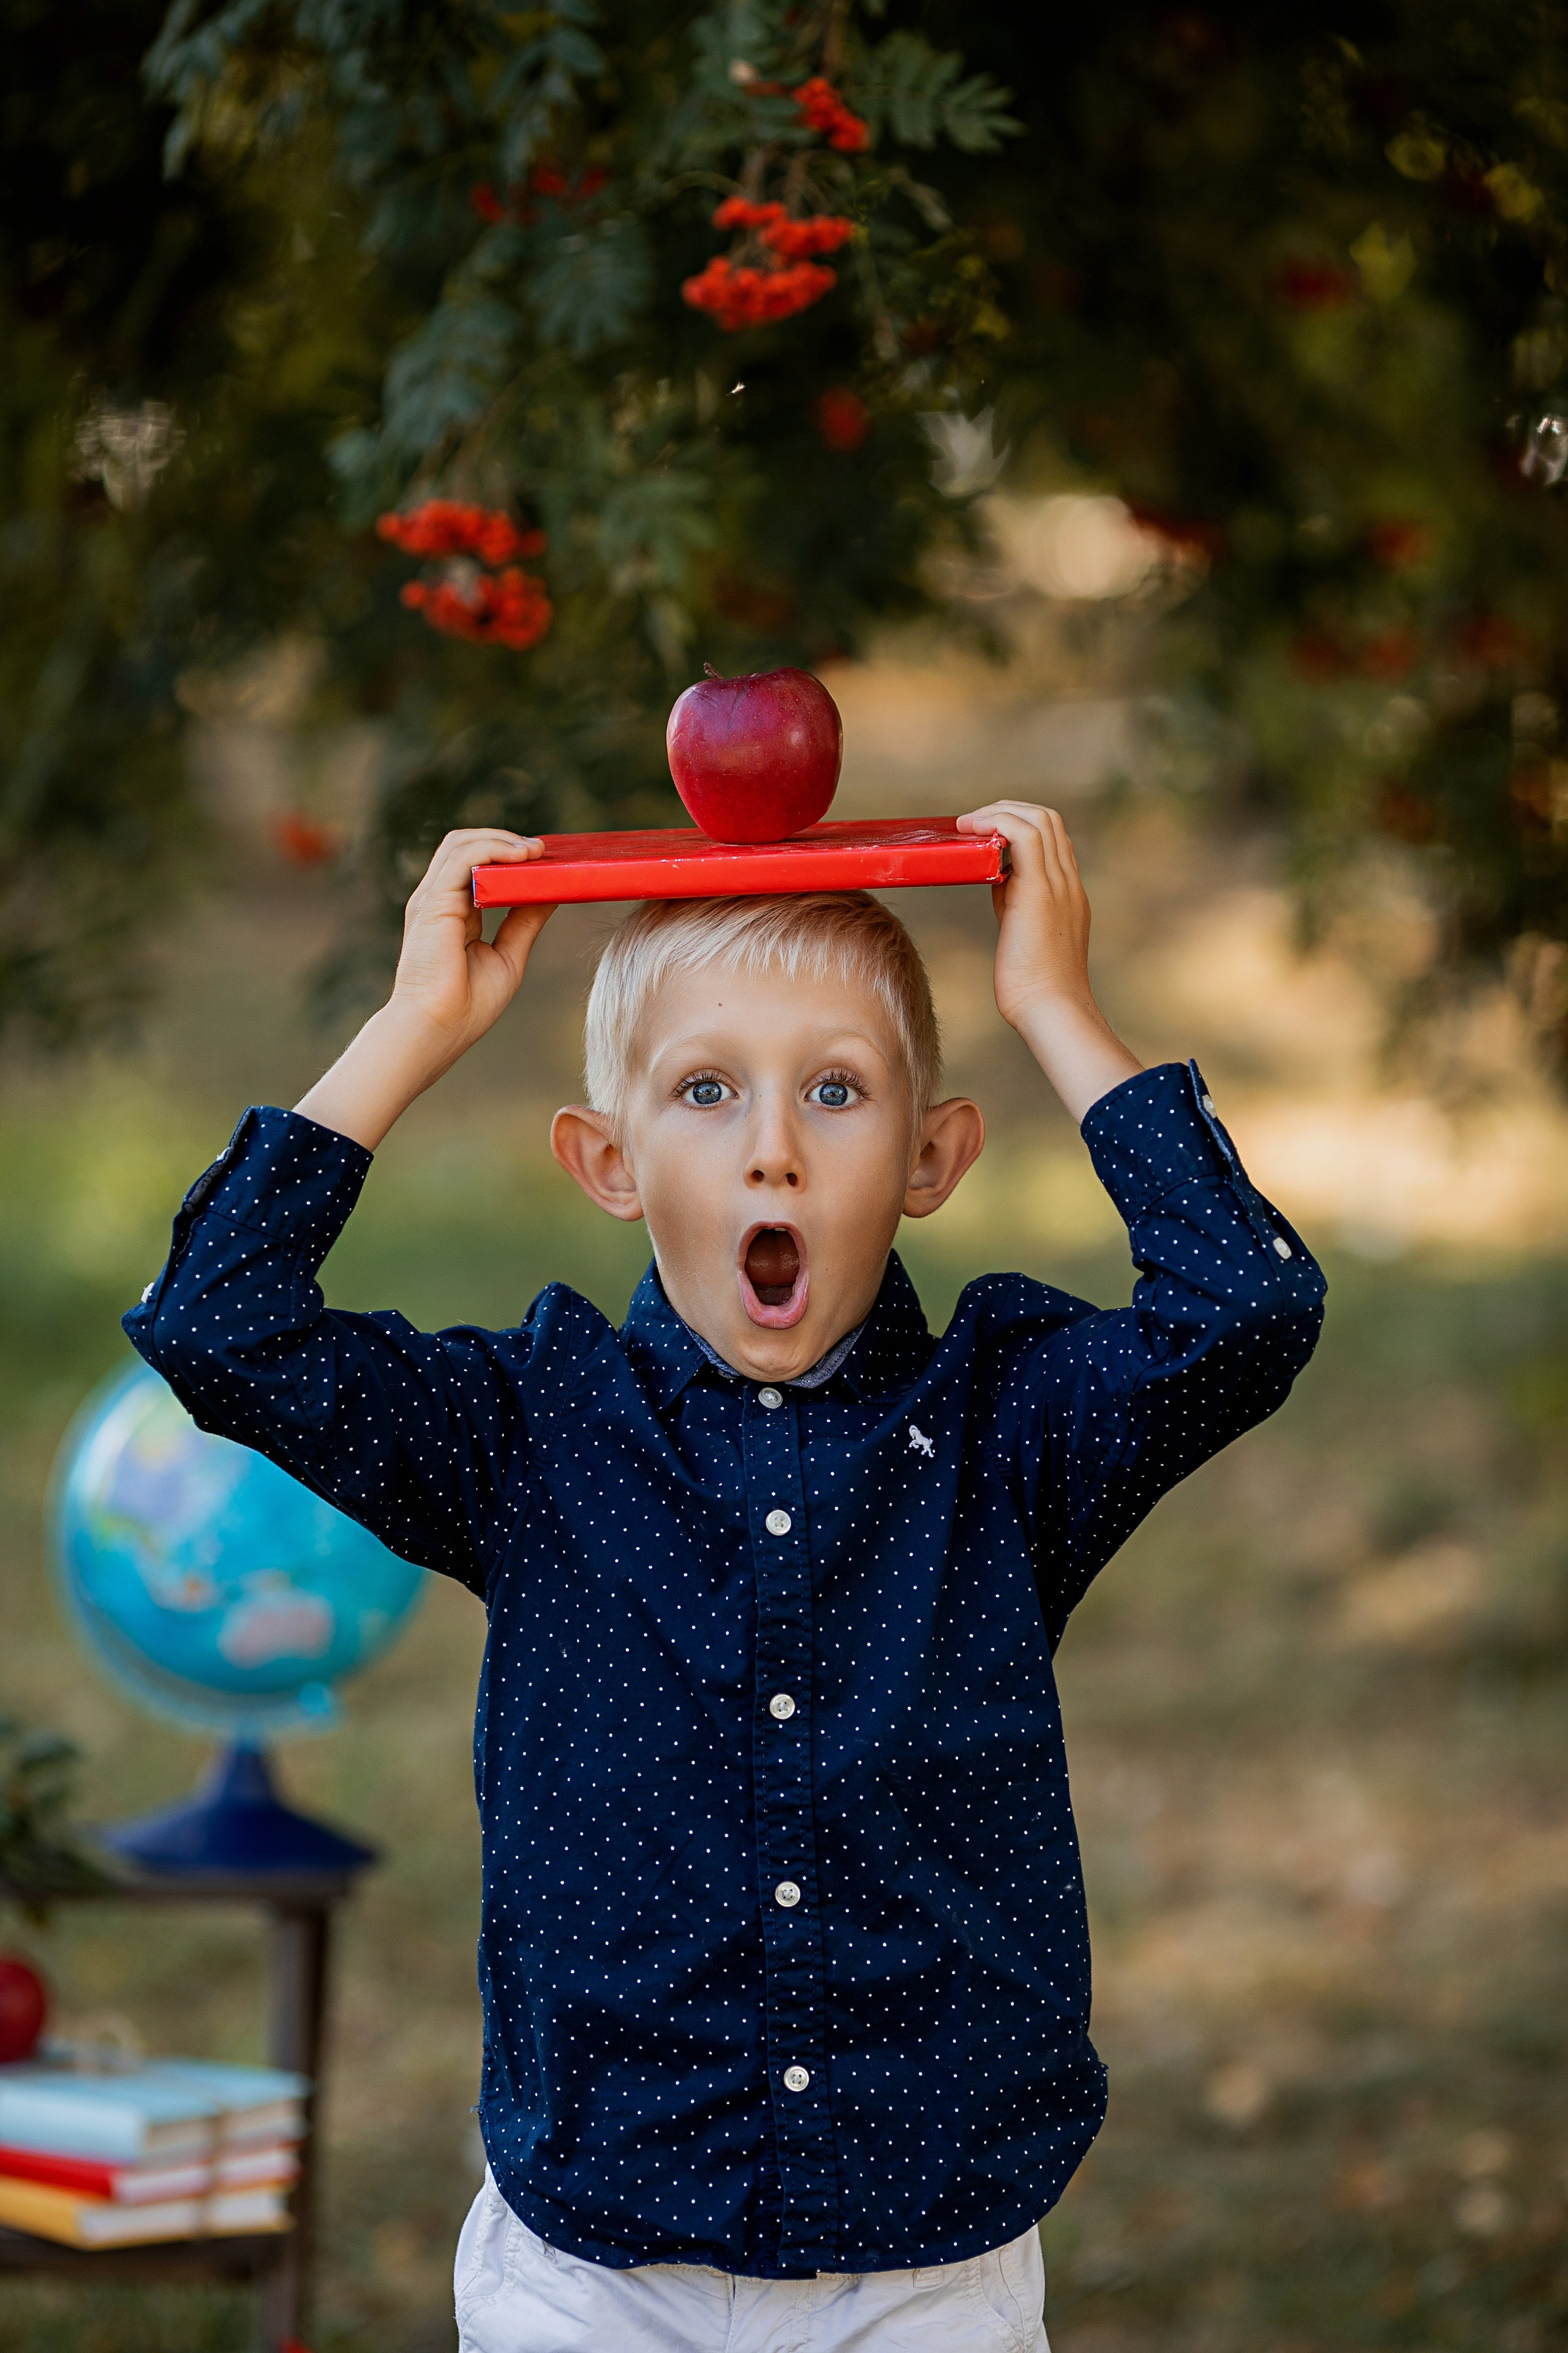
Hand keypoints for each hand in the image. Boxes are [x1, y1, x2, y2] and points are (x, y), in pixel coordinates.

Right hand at [387, 829, 552, 1062]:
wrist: (437, 1030)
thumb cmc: (467, 1006)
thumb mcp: (508, 956)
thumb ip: (525, 922)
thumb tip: (550, 893)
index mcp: (455, 912)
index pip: (476, 865)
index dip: (508, 855)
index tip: (544, 859)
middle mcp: (440, 900)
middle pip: (466, 846)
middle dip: (505, 840)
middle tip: (543, 850)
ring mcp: (433, 899)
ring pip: (461, 844)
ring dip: (502, 839)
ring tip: (536, 850)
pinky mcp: (433, 903)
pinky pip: (462, 859)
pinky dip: (492, 849)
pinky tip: (520, 856)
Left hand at [956, 800, 1141, 1122]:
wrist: (1052, 1009)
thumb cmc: (1036, 987)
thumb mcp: (1026, 931)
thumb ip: (1017, 902)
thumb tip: (999, 880)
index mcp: (1069, 892)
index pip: (1053, 837)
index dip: (1019, 824)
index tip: (987, 835)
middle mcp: (1068, 881)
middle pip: (1048, 818)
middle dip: (1007, 810)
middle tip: (973, 823)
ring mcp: (1057, 883)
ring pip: (1038, 818)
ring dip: (998, 811)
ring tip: (968, 824)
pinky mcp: (1038, 890)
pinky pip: (1023, 835)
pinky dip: (996, 822)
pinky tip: (970, 831)